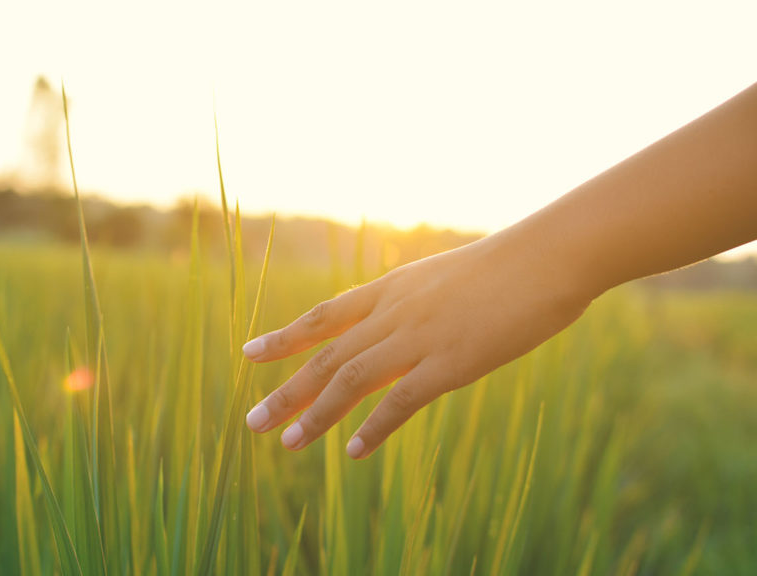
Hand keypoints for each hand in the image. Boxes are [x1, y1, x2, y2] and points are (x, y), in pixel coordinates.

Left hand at [243, 234, 594, 458]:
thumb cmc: (506, 266)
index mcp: (391, 289)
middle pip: (326, 354)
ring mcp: (419, 336)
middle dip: (285, 389)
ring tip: (287, 442)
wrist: (549, 255)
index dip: (285, 336)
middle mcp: (394, 312)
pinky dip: (374, 428)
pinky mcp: (451, 362)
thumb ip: (416, 303)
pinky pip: (401, 401)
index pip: (323, 315)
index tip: (250, 353)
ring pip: (350, 379)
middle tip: (252, 420)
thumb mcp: (444, 278)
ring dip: (315, 413)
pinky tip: (353, 452)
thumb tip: (400, 324)